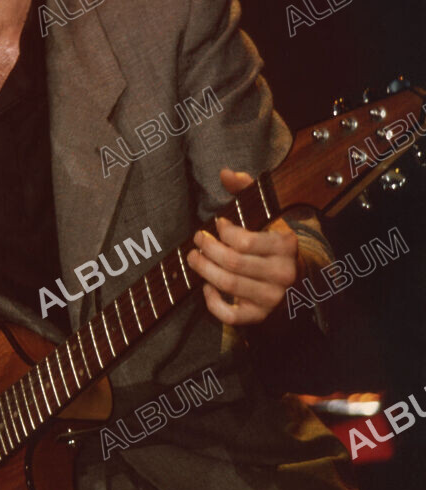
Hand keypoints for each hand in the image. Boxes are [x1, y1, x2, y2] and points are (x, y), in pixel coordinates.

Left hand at [187, 168, 301, 325]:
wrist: (298, 280)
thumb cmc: (272, 242)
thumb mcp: (266, 213)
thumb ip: (247, 190)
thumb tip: (226, 173)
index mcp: (285, 246)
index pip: (246, 241)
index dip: (224, 232)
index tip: (217, 224)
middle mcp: (282, 273)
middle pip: (233, 263)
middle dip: (207, 249)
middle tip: (197, 239)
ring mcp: (272, 297)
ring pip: (229, 285)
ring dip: (204, 270)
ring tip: (193, 257)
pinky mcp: (259, 316)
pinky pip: (231, 315)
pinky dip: (213, 302)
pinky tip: (206, 288)